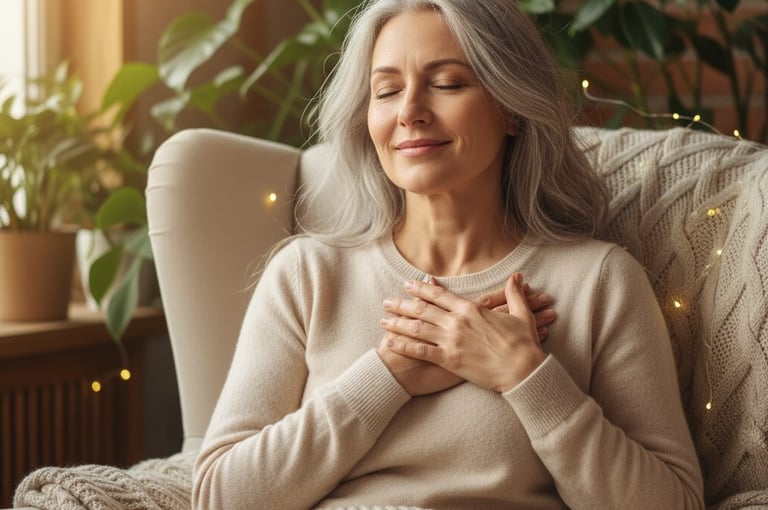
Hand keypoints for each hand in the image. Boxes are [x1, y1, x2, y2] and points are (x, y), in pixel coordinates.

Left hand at [381, 273, 546, 392]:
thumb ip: (514, 294)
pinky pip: (421, 351)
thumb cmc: (523, 344)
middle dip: (402, 304)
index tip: (408, 284)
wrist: (523, 370)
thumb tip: (517, 276)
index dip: (421, 288)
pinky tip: (390, 343)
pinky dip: (404, 346)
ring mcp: (451, 341)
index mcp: (470, 309)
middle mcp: (456, 322)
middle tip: (387, 302)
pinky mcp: (449, 360)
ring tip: (382, 321)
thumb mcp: (520, 314)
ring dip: (398, 323)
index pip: (439, 294)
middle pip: (422, 309)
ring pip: (417, 328)